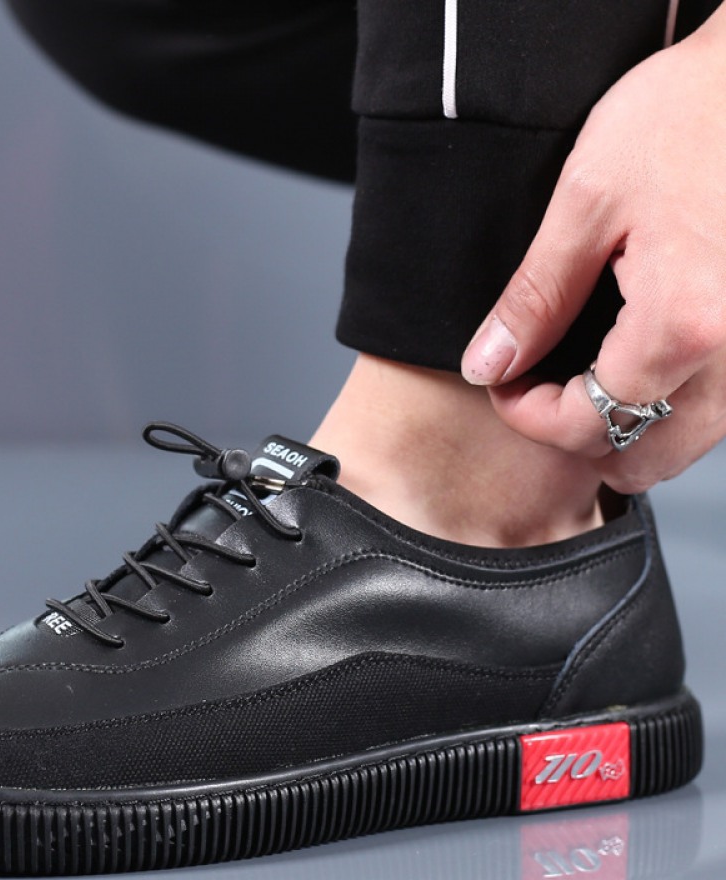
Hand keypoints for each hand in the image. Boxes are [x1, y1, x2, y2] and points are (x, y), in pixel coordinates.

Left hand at [460, 8, 725, 494]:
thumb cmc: (691, 111)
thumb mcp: (587, 201)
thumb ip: (534, 298)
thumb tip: (490, 363)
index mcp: (687, 320)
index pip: (593, 422)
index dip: (531, 417)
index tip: (503, 385)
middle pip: (649, 454)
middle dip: (582, 437)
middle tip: (541, 392)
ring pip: (691, 441)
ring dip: (630, 431)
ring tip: (583, 386)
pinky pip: (720, 407)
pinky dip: (674, 409)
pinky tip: (638, 374)